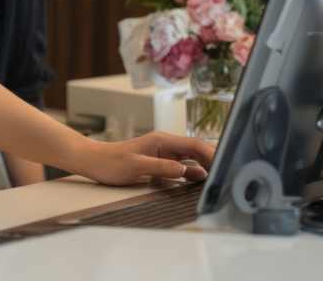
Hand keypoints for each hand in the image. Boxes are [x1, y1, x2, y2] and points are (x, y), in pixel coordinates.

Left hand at [75, 131, 215, 185]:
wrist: (94, 161)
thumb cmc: (111, 162)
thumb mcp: (136, 166)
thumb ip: (161, 167)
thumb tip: (184, 169)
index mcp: (162, 140)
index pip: (193, 144)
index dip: (211, 153)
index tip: (224, 163)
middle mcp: (166, 145)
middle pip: (197, 150)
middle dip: (213, 159)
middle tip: (228, 173)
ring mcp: (164, 153)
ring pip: (191, 159)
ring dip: (205, 167)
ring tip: (220, 178)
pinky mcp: (160, 162)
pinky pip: (182, 167)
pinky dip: (193, 173)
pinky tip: (201, 181)